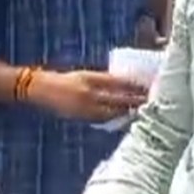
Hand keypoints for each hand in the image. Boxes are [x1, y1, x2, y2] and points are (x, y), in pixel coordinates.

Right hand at [27, 70, 147, 121]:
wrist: (39, 89)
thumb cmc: (62, 79)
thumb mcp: (84, 74)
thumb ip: (103, 79)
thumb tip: (125, 83)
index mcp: (90, 80)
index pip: (120, 84)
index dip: (136, 86)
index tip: (151, 86)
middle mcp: (90, 94)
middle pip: (120, 99)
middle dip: (138, 100)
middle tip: (154, 101)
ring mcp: (86, 108)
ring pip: (115, 112)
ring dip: (130, 111)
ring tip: (144, 110)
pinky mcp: (83, 117)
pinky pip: (106, 119)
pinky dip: (118, 117)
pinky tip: (126, 117)